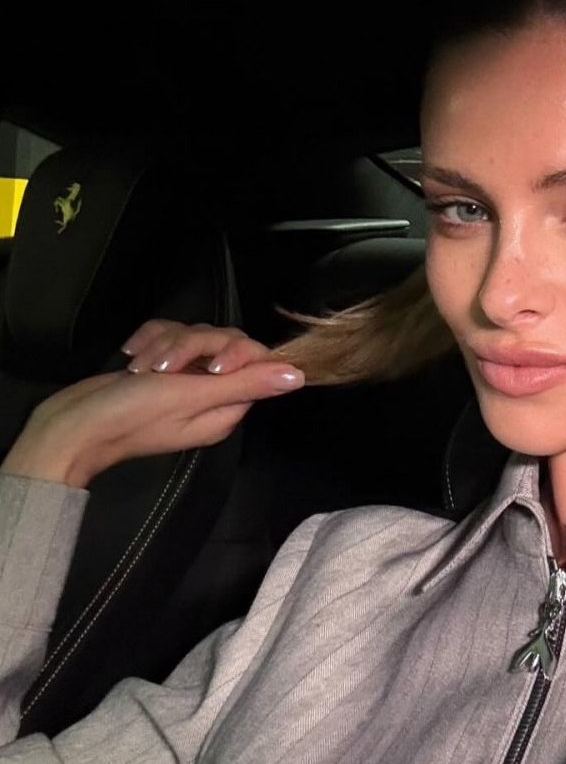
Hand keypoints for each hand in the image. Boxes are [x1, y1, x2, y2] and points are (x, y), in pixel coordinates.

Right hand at [3, 321, 304, 487]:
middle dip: (190, 345)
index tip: (208, 363)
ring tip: (139, 368)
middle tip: (162, 368)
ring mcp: (183, 380)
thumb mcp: (192, 397)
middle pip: (223, 342)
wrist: (70, 427)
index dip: (233, 351)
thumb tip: (297, 377)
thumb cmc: (132, 417)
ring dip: (164, 344)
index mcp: (226, 408)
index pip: (253, 361)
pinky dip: (149, 341)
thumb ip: (246, 384)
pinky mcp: (157, 367)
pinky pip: (166, 336)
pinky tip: (131, 355)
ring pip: (193, 335)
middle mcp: (210, 393)